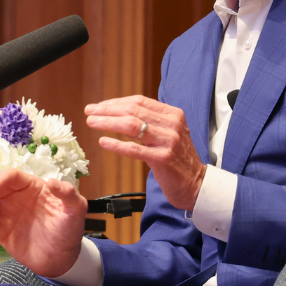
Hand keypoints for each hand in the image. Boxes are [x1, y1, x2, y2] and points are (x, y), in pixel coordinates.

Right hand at [0, 170, 86, 276]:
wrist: (62, 259)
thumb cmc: (69, 230)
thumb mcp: (75, 209)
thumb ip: (67, 193)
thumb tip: (52, 181)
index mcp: (32, 188)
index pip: (15, 177)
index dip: (5, 178)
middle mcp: (16, 198)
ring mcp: (7, 215)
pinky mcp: (2, 232)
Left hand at [84, 96, 206, 211]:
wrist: (197, 184)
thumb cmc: (178, 159)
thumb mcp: (169, 133)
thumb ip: (151, 122)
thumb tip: (120, 112)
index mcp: (173, 114)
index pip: (139, 101)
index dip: (116, 102)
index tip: (99, 105)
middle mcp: (172, 125)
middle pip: (132, 111)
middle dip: (107, 110)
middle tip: (89, 111)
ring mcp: (168, 141)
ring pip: (131, 126)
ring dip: (107, 122)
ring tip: (91, 122)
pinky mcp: (162, 159)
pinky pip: (134, 149)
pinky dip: (116, 144)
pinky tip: (103, 141)